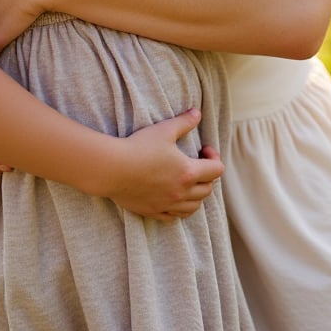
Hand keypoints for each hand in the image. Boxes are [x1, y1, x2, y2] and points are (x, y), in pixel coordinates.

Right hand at [108, 108, 223, 220]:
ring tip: (186, 182)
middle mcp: (182, 192)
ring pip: (194, 207)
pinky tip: (172, 197)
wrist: (113, 168)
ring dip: (196, 195)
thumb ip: (184, 122)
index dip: (214, 157)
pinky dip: (179, 209)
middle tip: (195, 164)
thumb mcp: (164, 129)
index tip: (203, 149)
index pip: (217, 170)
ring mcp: (168, 204)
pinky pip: (174, 217)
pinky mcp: (154, 212)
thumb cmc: (139, 147)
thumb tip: (198, 113)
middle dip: (207, 176)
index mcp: (188, 172)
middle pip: (207, 190)